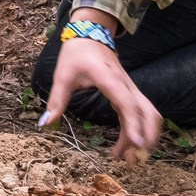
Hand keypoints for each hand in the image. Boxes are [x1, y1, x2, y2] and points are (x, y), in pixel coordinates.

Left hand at [39, 12, 162, 162]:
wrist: (91, 34)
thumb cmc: (77, 54)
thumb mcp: (62, 76)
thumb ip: (56, 100)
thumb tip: (45, 124)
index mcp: (110, 79)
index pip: (127, 104)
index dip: (133, 124)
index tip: (136, 144)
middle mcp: (126, 85)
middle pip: (148, 112)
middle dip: (145, 137)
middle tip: (132, 161)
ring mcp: (131, 89)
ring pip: (150, 114)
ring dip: (146, 136)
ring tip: (128, 158)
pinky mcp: (130, 93)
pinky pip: (142, 113)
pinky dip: (140, 130)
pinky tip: (126, 145)